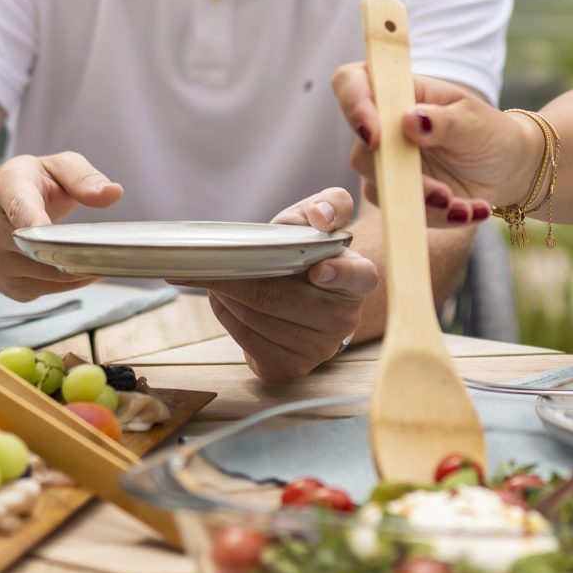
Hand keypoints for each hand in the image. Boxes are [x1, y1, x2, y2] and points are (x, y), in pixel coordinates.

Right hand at [0, 151, 124, 297]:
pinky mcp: (7, 287)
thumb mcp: (55, 167)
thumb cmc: (28, 185)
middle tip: (111, 248)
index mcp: (5, 188)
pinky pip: (48, 291)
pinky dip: (70, 281)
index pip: (19, 208)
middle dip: (77, 250)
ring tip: (99, 255)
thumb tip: (113, 193)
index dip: (35, 221)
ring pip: (49, 277)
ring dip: (79, 269)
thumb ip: (83, 177)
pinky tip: (76, 264)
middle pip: (40, 250)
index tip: (50, 230)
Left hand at [179, 189, 385, 381]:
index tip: (317, 271)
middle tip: (214, 260)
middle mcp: (344, 318)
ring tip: (218, 277)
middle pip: (279, 296)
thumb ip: (327, 204)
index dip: (339, 274)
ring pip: (257, 317)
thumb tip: (321, 216)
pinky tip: (226, 301)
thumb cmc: (308, 253)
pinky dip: (227, 316)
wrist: (300, 298)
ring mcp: (319, 348)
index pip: (358, 277)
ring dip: (227, 294)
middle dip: (240, 276)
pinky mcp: (291, 367)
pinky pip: (247, 340)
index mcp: (359, 278)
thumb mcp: (317, 221)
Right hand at [329, 63, 518, 221]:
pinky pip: (404, 212)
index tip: (375, 137)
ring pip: (381, 190)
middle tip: (444, 194)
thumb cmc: (491, 133)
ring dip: (425, 204)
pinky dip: (440, 217)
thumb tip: (408, 120)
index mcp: (400, 93)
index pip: (352, 83)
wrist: (508, 168)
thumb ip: (443, 121)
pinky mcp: (398, 194)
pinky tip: (471, 210)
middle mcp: (385, 127)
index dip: (353, 105)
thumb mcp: (475, 122)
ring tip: (465, 206)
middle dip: (402, 179)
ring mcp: (388, 163)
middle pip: (362, 151)